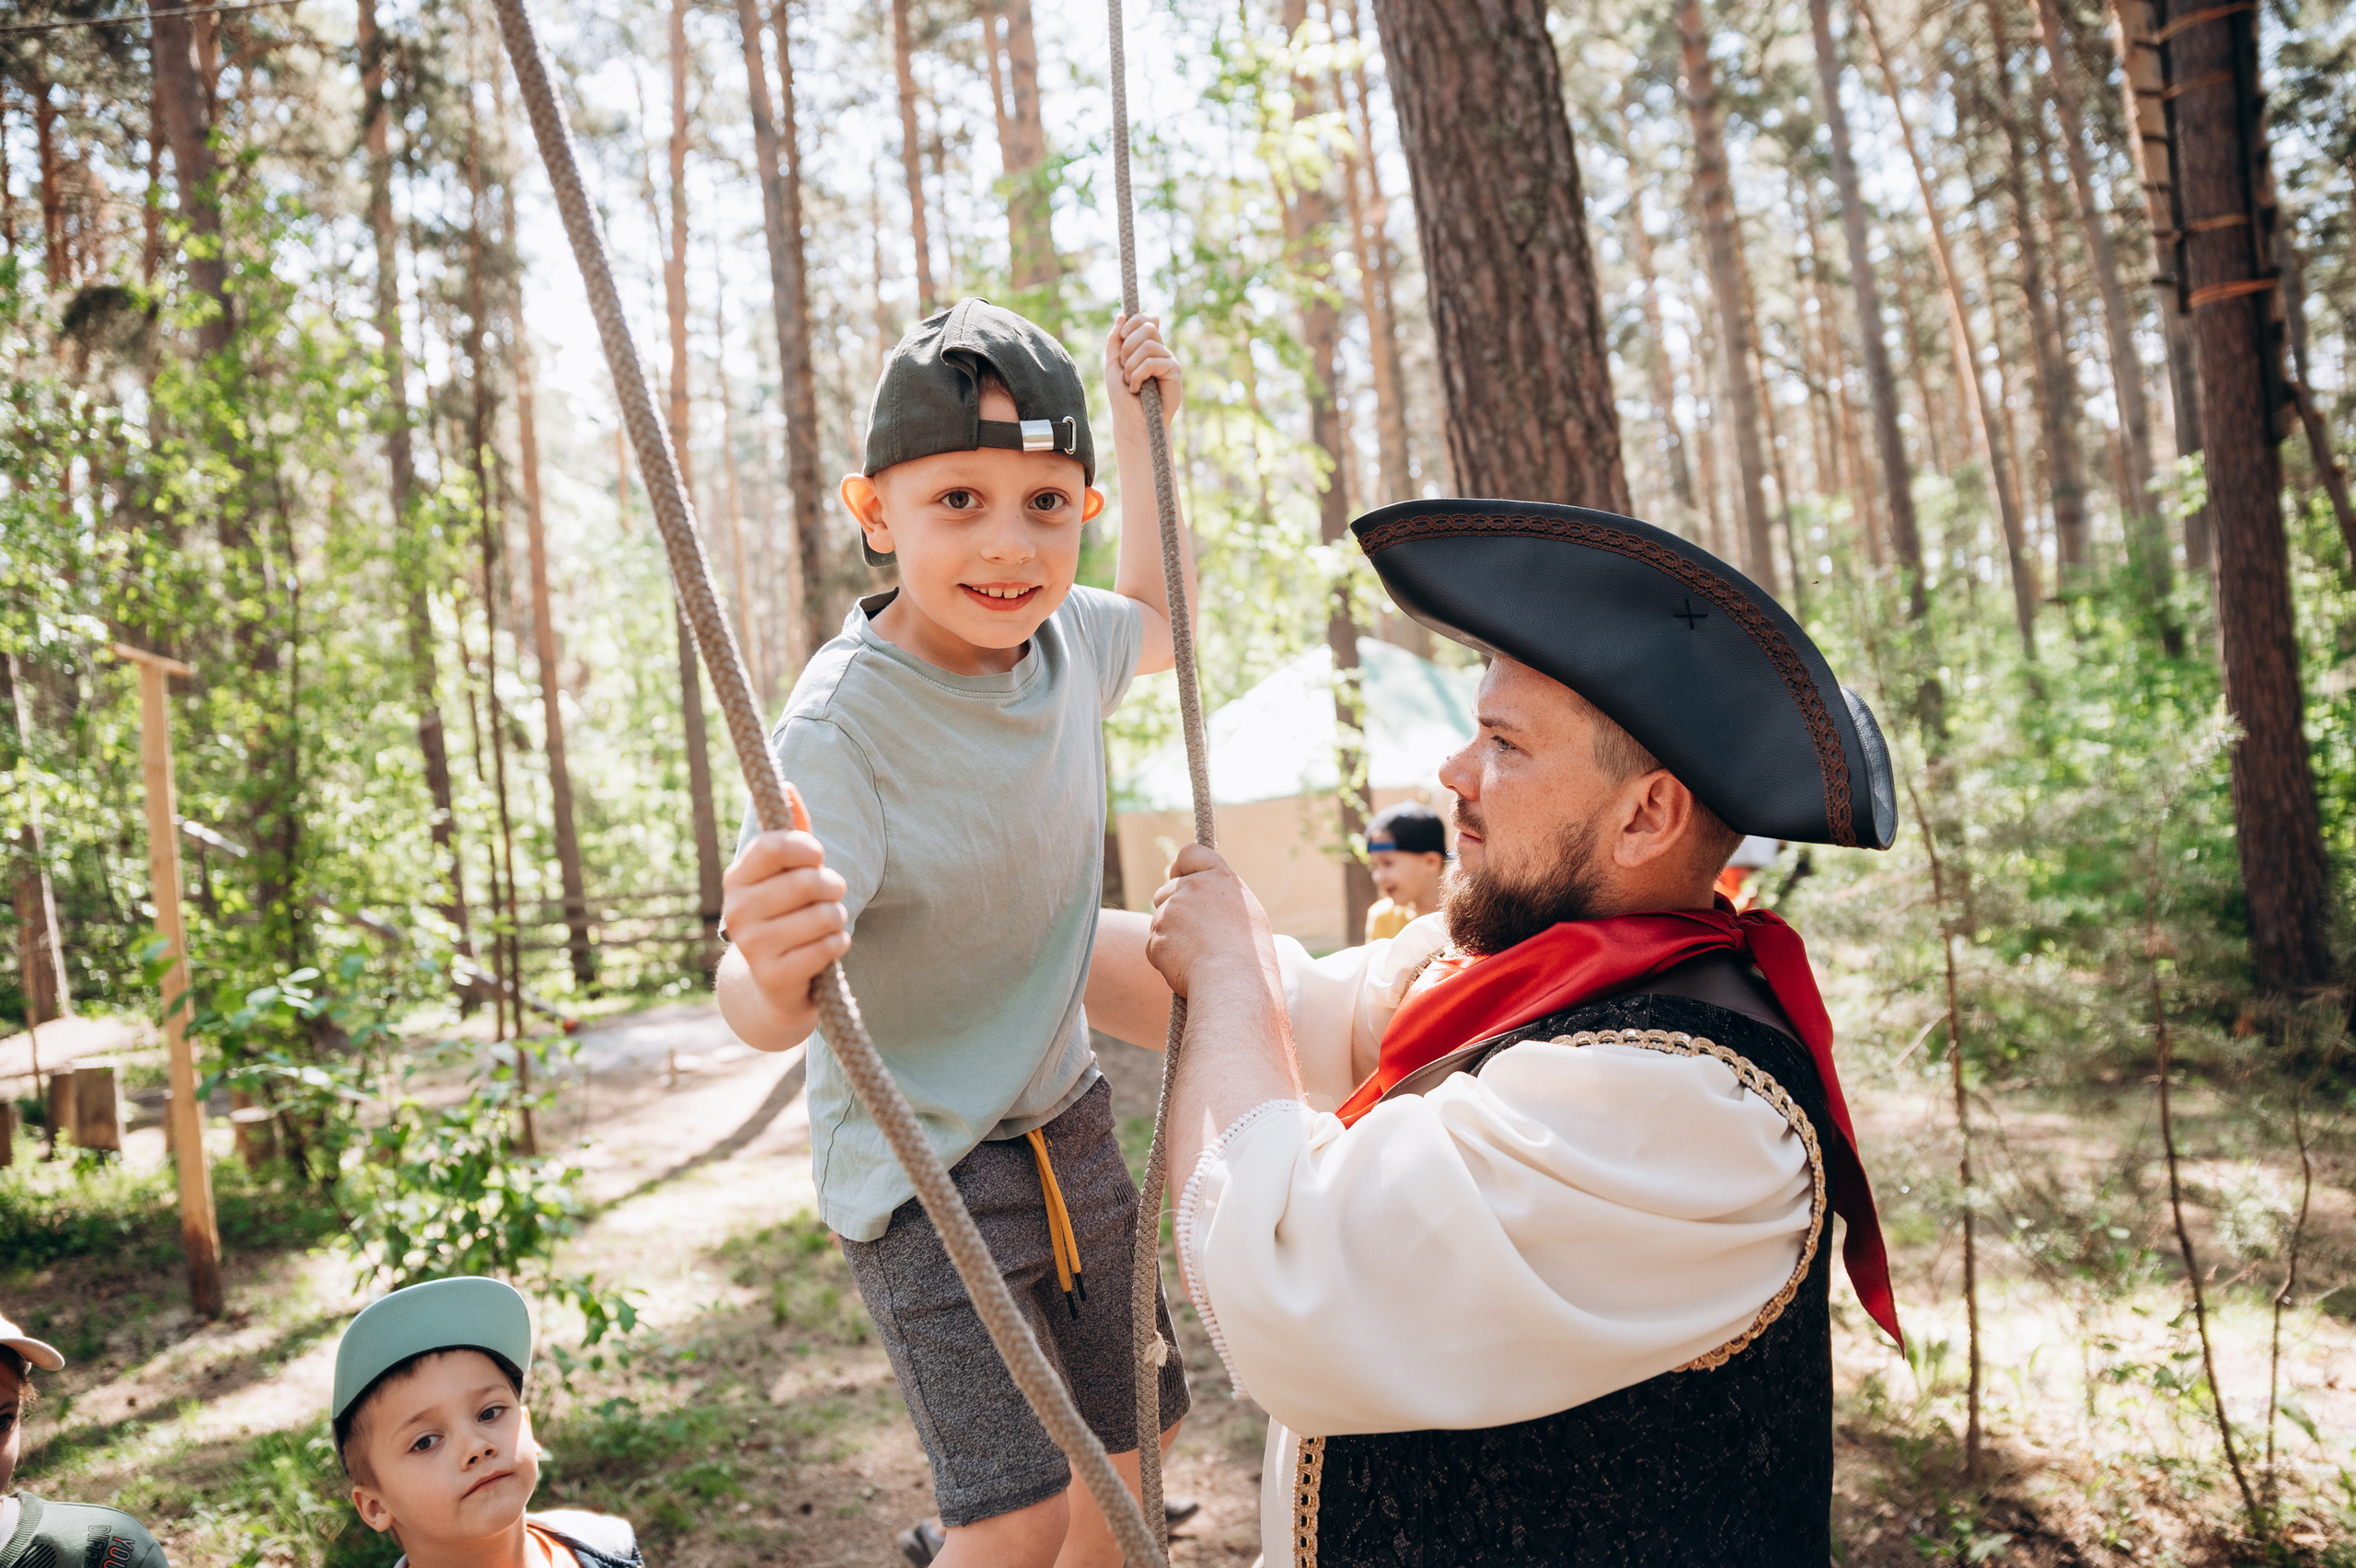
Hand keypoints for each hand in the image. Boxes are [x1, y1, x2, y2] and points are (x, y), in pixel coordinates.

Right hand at [722, 830, 850, 1036]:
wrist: (776, 982)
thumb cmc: (788, 914)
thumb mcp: (786, 873)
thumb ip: (792, 832)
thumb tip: (789, 787)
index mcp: (738, 877)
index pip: (775, 846)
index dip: (807, 848)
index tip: (817, 857)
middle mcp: (737, 910)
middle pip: (808, 882)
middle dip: (833, 887)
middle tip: (831, 895)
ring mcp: (752, 946)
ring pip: (824, 916)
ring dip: (838, 919)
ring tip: (826, 924)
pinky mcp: (773, 976)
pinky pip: (828, 948)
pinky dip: (838, 944)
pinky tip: (826, 947)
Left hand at [1106, 311, 1181, 430]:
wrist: (1132, 420)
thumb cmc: (1122, 396)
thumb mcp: (1113, 364)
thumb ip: (1115, 340)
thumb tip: (1121, 315)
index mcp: (1146, 346)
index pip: (1148, 319)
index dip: (1134, 321)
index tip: (1122, 336)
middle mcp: (1160, 350)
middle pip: (1148, 327)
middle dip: (1128, 346)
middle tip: (1124, 366)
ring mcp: (1168, 360)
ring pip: (1148, 345)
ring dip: (1131, 364)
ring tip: (1130, 381)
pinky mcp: (1174, 371)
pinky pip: (1152, 361)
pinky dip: (1138, 375)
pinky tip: (1137, 388)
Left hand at [1147, 844, 1269, 997]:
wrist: (1234, 983)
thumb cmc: (1251, 956)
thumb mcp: (1248, 915)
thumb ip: (1221, 899)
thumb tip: (1201, 901)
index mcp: (1219, 877)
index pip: (1191, 853)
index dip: (1181, 866)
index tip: (1178, 877)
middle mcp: (1191, 888)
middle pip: (1167, 892)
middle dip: (1173, 911)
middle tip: (1195, 936)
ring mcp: (1170, 911)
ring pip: (1159, 921)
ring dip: (1170, 937)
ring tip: (1199, 957)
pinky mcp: (1156, 937)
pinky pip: (1154, 946)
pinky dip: (1165, 959)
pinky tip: (1188, 969)